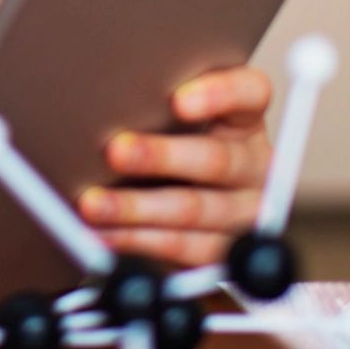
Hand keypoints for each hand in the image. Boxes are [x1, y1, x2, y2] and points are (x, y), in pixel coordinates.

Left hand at [77, 65, 273, 267]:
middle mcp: (255, 166)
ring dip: (138, 208)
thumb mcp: (179, 119)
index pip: (250, 94)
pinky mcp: (226, 253)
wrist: (206, 204)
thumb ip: (158, 104)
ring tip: (94, 204)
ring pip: (194, 210)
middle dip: (160, 156)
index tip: (178, 100)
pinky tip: (105, 234)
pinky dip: (137, 241)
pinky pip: (183, 249)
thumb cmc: (181, 144)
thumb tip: (100, 95)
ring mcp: (245, 213)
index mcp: (245, 121)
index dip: (219, 95)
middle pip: (216, 159)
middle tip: (116, 152)